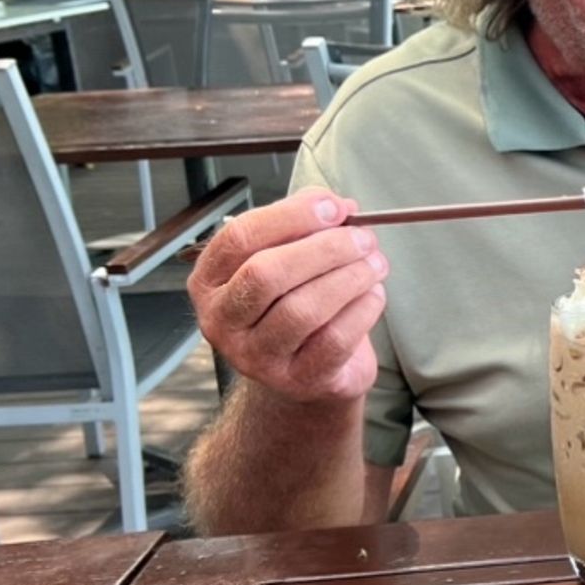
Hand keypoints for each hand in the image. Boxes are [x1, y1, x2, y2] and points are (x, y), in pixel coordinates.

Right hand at [189, 187, 387, 404]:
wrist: (305, 373)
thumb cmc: (294, 305)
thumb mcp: (288, 260)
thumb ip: (303, 226)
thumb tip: (336, 205)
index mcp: (210, 281)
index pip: (240, 238)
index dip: (290, 216)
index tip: (333, 207)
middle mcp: (222, 320)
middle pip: (267, 274)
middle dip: (324, 249)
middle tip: (363, 239)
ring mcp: (255, 356)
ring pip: (302, 309)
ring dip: (349, 278)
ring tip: (375, 263)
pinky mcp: (296, 379)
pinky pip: (334, 340)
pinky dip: (362, 310)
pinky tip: (374, 294)